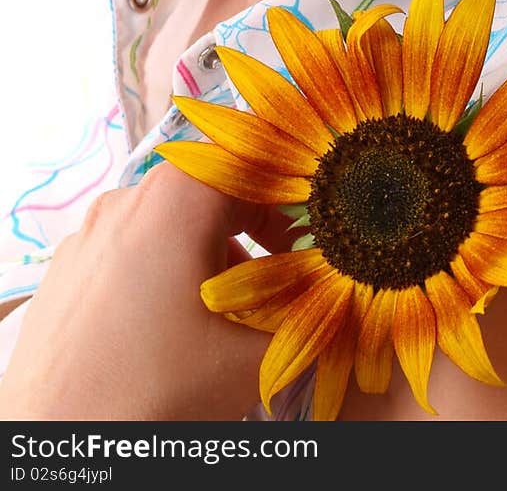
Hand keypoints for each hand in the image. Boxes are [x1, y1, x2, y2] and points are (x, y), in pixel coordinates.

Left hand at [0, 162, 293, 421]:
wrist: (57, 447)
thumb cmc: (155, 390)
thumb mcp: (254, 355)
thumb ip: (313, 314)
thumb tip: (350, 290)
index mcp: (176, 197)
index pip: (255, 156)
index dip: (296, 187)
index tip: (322, 228)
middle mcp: (128, 199)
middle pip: (213, 192)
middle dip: (259, 231)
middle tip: (288, 280)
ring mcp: (90, 235)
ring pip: (172, 225)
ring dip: (214, 256)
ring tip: (233, 315)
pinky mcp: (67, 273)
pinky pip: (132, 253)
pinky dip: (167, 276)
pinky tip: (178, 331)